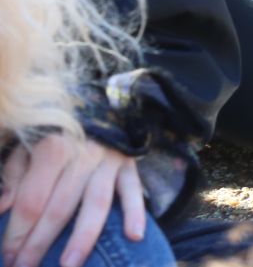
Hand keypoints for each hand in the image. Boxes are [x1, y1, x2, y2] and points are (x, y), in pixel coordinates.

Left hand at [0, 135, 146, 266]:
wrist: (99, 105)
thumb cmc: (56, 132)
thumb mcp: (29, 145)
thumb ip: (14, 176)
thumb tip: (2, 207)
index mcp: (52, 149)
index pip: (32, 200)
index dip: (18, 231)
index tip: (8, 256)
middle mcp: (82, 156)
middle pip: (60, 208)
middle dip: (40, 243)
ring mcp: (109, 162)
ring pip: (96, 204)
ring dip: (83, 237)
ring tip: (69, 265)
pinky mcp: (130, 165)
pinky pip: (134, 190)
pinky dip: (136, 211)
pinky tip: (134, 235)